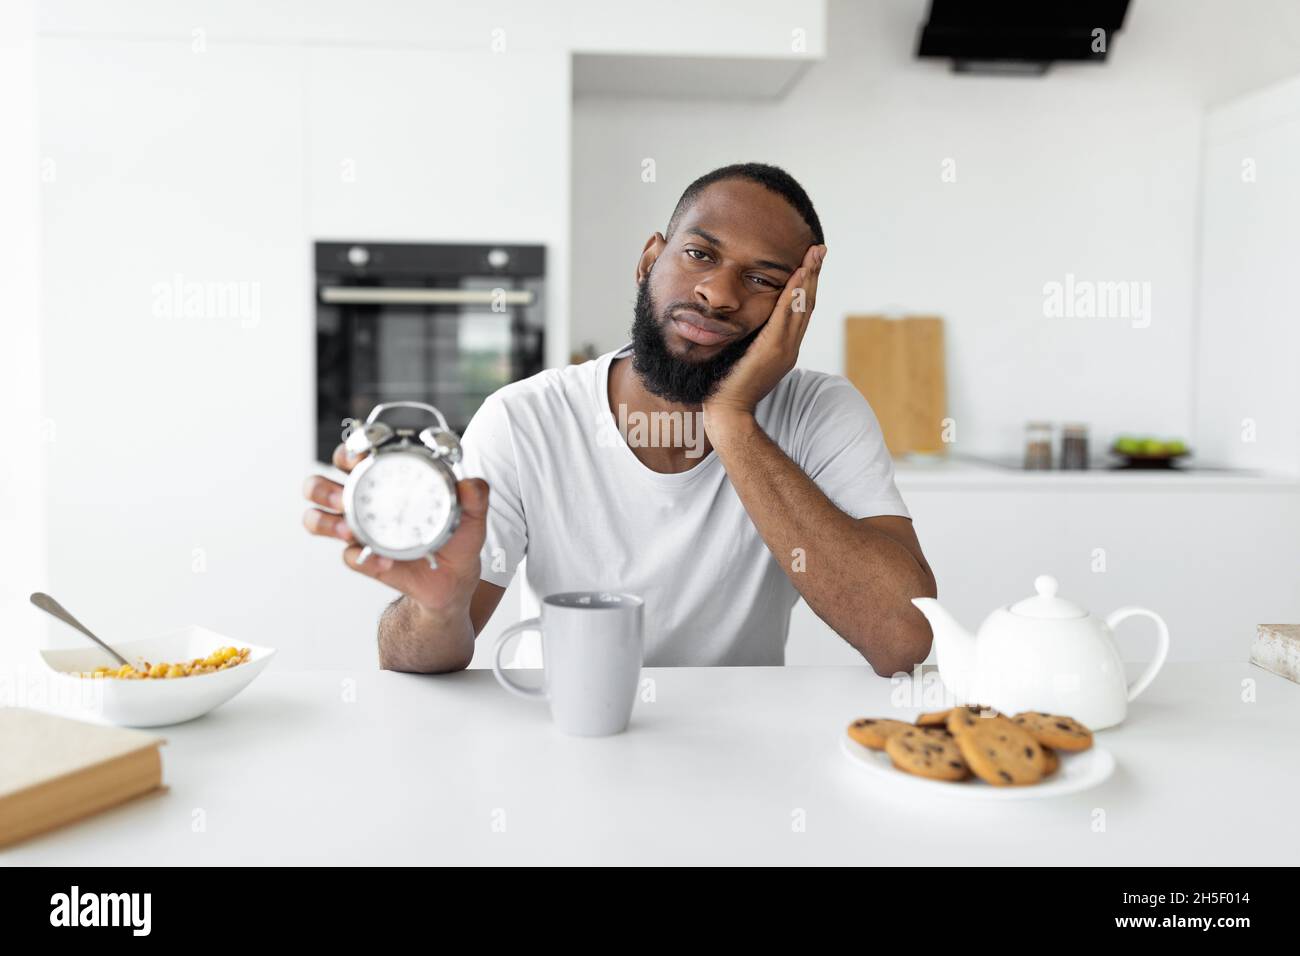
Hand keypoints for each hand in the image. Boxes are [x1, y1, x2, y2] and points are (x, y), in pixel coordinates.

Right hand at [302, 442, 490, 615]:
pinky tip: (386, 561)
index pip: (353, 455)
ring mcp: (359, 531)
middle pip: (318, 485)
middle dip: (321, 488)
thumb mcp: (472, 514)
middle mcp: (362, 501)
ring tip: (348, 530)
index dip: (350, 449)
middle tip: (342, 497)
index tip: (362, 453)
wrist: (455, 578)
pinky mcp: (364, 559)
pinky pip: (348, 557)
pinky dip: (364, 558)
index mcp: (383, 479)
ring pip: (316, 519)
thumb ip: (475, 495)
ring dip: (323, 522)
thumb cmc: (457, 537)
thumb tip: (470, 485)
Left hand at [702, 243, 825, 427]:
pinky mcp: (772, 350)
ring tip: (814, 255)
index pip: (799, 311)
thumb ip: (751, 340)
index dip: (807, 286)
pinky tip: (798, 276)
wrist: (727, 411)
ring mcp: (784, 349)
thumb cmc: (728, 386)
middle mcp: (790, 347)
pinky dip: (794, 295)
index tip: (810, 263)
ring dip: (808, 279)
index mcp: (784, 348)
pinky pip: (785, 316)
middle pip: (806, 304)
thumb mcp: (744, 357)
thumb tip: (746, 324)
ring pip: (801, 307)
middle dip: (814, 275)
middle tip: (820, 249)